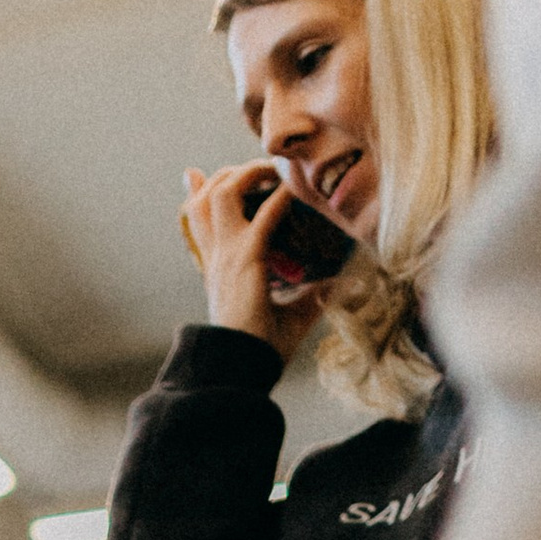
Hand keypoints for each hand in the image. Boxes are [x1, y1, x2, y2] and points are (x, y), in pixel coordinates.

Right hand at [181, 163, 327, 360]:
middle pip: (205, 196)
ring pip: (220, 194)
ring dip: (248, 174)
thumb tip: (344, 278)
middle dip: (231, 173)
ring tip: (273, 171)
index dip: (199, 189)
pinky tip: (294, 189)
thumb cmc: (262, 348)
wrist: (243, 370)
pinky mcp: (245, 261)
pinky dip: (281, 196)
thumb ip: (311, 290)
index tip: (208, 173)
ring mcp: (227, 256)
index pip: (196, 217)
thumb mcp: (288, 311)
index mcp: (216, 266)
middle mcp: (217, 256)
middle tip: (263, 169)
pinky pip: (263, 216)